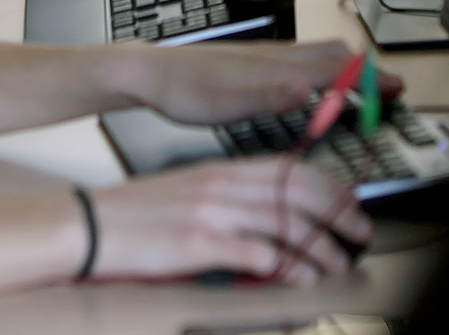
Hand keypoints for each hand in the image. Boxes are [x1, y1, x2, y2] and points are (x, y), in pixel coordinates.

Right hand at [90, 157, 370, 285]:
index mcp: (220, 170)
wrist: (89, 225)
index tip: (350, 203)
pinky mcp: (200, 242)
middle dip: (338, 212)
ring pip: (286, 223)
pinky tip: (301, 278)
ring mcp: (212, 212)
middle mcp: (221, 184)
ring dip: (320, 247)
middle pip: (297, 191)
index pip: (289, 168)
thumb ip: (229, 198)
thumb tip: (269, 216)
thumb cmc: (136, 215)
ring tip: (337, 265)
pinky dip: (287, 267)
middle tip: (359, 233)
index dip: (328, 186)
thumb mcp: (189, 193)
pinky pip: (258, 254)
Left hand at [127, 40, 404, 126]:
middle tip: (388, 86)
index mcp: (275, 65)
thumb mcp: (228, 102)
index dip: (368, 79)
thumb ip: (271, 96)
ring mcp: (262, 55)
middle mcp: (273, 55)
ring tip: (361, 79)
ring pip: (314, 54)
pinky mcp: (249, 62)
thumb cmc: (184, 90)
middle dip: (363, 70)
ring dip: (344, 66)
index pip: (334, 68)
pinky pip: (296, 59)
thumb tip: (311, 89)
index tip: (396, 88)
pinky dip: (319, 67)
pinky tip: (310, 78)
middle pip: (331, 55)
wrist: (151, 72)